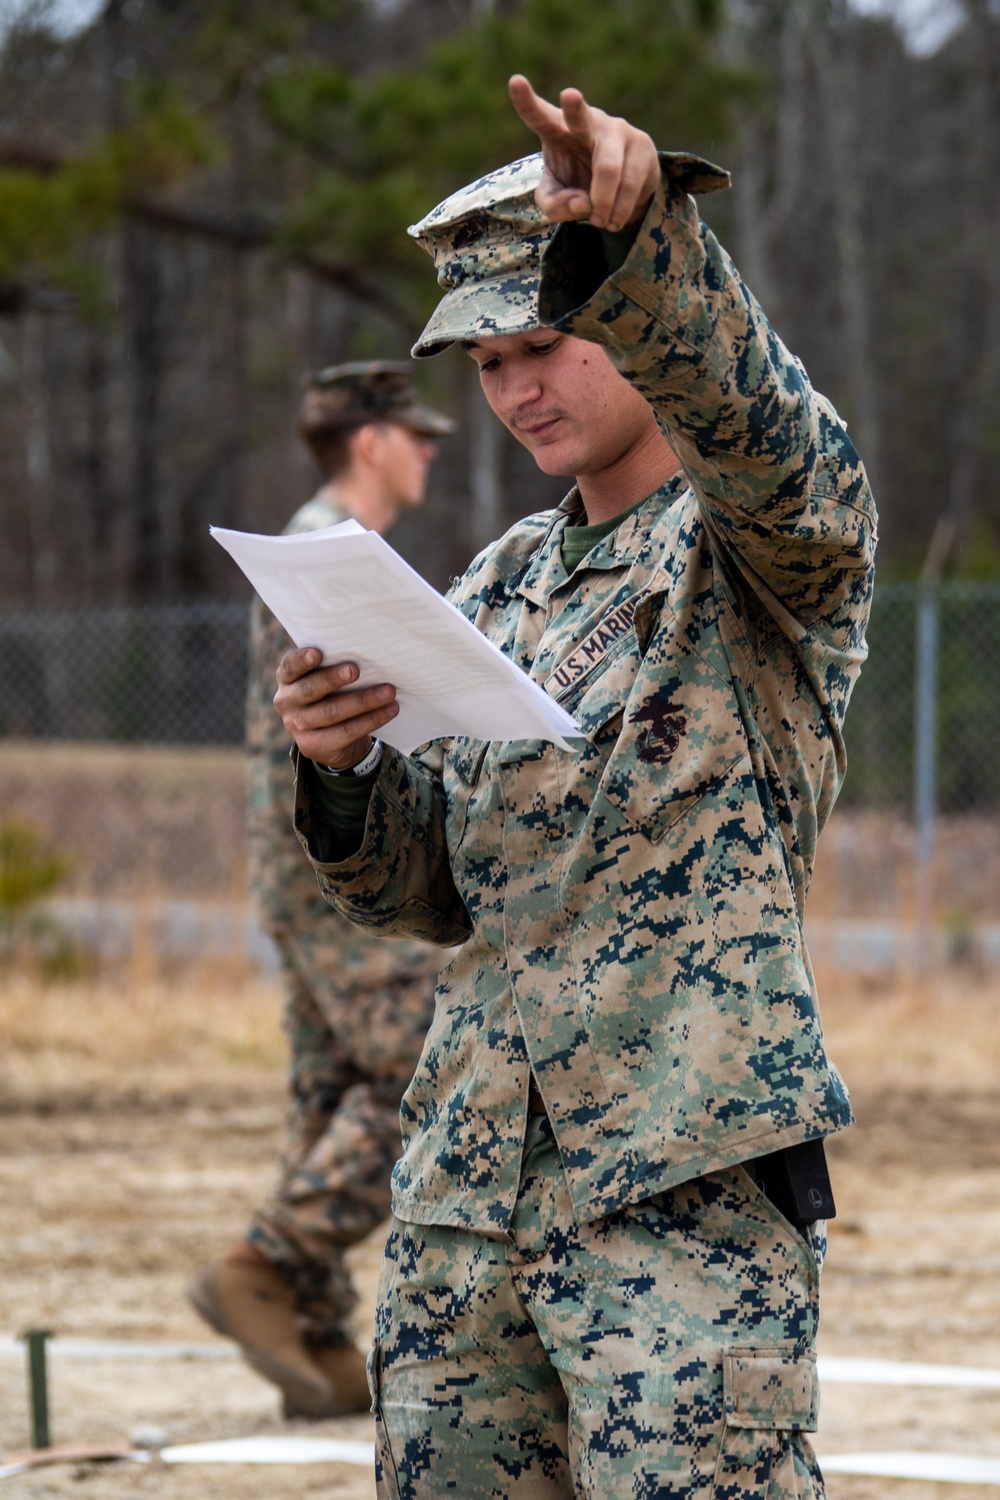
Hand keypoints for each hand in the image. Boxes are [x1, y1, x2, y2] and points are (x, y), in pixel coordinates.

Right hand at [274, 648, 397, 768]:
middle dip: (333, 679)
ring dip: (363, 701)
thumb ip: (335, 666)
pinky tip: (389, 710)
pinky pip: (345, 732)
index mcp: (287, 677)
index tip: (318, 653)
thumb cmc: (332, 693)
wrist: (330, 737)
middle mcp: (286, 701)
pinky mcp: (312, 745)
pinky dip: (371, 720)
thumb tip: (370, 653)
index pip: (290, 665)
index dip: (302, 659)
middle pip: (310, 689)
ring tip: (388, 692)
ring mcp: (296, 725)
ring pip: (331, 712)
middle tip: (355, 670)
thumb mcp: (326, 679)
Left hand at [508, 74, 658, 232]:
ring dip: (602, 205)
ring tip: (599, 221)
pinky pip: (629, 183)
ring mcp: (617, 129)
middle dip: (574, 107)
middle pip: (580, 118)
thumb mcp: (556, 199)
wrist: (622, 188)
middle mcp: (587, 122)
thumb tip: (581, 203)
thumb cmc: (579, 184)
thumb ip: (554, 204)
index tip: (515, 81)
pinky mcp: (641, 144)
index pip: (540, 116)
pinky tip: (613, 219)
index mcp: (558, 129)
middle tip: (569, 95)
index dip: (526, 102)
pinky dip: (619, 210)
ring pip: (608, 170)